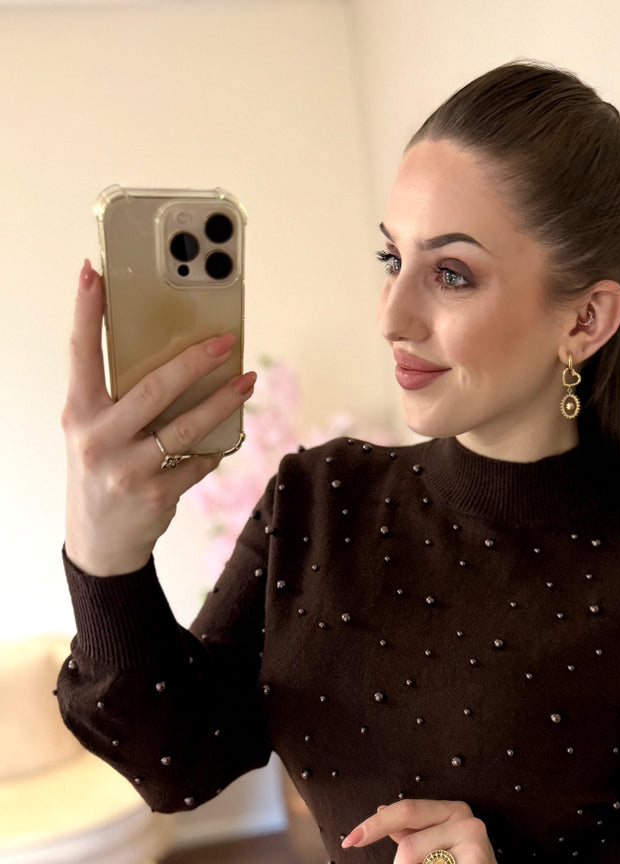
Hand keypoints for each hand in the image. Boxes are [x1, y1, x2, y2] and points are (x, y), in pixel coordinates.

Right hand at [61, 258, 256, 576]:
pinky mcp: (157, 493)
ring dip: (223, 402)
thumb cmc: (101, 469)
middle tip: (225, 341)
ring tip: (247, 381)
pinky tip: (232, 430)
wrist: (99, 539)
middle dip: (194, 361)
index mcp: (78, 412)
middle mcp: (99, 438)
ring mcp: (128, 468)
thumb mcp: (93, 429)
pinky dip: (218, 445)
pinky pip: (198, 461)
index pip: (80, 352)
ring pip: (186, 426)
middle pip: (153, 389)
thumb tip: (170, 356)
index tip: (95, 272)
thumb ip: (116, 397)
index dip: (85, 310)